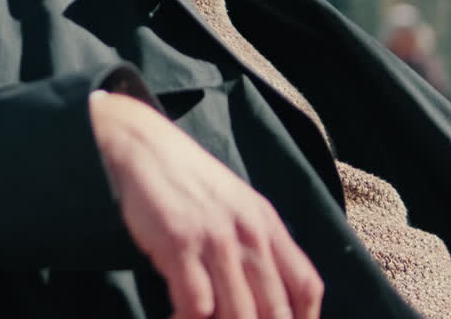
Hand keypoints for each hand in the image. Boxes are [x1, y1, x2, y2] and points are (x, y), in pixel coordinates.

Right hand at [89, 90, 322, 318]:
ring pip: (239, 314)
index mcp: (267, 225)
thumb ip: (255, 244)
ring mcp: (216, 240)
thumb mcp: (236, 204)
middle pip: (275, 310)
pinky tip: (177, 316)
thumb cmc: (188, 181)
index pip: (306, 285)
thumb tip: (266, 294)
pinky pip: (197, 305)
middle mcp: (249, 234)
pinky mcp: (180, 245)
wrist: (144, 148)